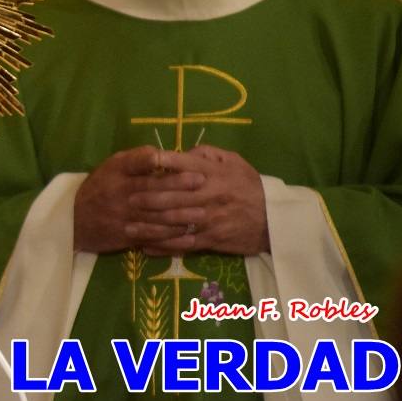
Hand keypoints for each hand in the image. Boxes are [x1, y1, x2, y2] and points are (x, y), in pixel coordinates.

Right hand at [73, 145, 204, 252]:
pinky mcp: (128, 235)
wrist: (75, 219)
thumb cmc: (100, 187)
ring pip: (157, 215)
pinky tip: (189, 234)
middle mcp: (121, 192)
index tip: (186, 162)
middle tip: (203, 183)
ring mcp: (125, 216)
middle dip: (180, 187)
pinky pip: (154, 235)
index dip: (162, 162)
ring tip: (202, 212)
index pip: (140, 162)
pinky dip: (172, 236)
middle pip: (154, 190)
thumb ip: (135, 160)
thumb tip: (161, 154)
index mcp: (117, 172)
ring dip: (181, 214)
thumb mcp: (111, 166)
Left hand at [127, 145, 269, 255]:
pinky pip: (183, 244)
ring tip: (127, 226)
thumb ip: (206, 154)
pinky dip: (162, 247)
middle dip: (146, 198)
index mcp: (213, 173)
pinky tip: (145, 247)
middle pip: (172, 196)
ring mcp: (209, 220)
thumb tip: (181, 153)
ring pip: (173, 223)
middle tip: (126, 199)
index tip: (140, 163)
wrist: (275, 219)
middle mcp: (208, 195)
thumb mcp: (233, 161)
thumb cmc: (249, 185)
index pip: (182, 165)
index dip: (160, 162)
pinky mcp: (211, 239)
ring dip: (148, 225)